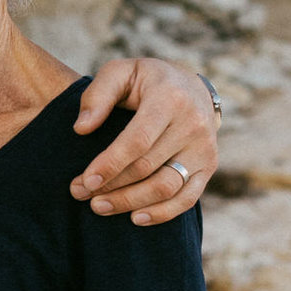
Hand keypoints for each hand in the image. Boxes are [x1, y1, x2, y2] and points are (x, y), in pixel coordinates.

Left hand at [70, 57, 219, 226]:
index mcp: (169, 99)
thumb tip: (81, 128)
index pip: (137, 141)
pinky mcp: (209, 166)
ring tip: (99, 206)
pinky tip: (135, 218)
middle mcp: (193, 124)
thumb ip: (98, 95)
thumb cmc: (146, 80)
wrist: (191, 87)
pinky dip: (162, 213)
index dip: (110, 164)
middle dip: (112, 185)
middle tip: (80, 194)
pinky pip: (188, 198)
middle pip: (148, 167)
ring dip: (131, 202)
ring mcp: (204, 148)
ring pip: (167, 187)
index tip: (84, 181)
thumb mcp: (120, 72)